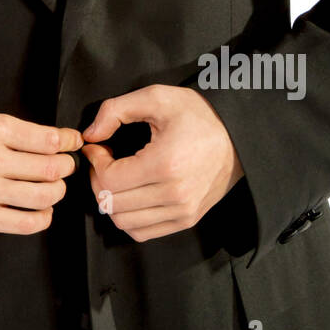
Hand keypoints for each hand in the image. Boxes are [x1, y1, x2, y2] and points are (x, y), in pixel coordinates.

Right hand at [0, 112, 83, 233]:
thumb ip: (22, 132)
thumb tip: (64, 139)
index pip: (48, 139)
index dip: (69, 142)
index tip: (73, 143)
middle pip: (50, 168)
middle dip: (66, 168)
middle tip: (65, 167)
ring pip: (43, 196)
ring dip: (57, 192)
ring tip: (52, 188)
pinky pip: (27, 223)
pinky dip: (43, 218)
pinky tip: (41, 210)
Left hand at [80, 84, 243, 241]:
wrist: (239, 136)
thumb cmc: (198, 115)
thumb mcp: (156, 97)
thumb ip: (115, 110)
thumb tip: (90, 135)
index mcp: (165, 164)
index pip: (109, 181)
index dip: (94, 162)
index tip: (98, 147)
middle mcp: (175, 194)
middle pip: (112, 204)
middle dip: (98, 180)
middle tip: (103, 160)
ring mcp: (182, 211)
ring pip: (124, 222)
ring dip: (111, 200)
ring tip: (117, 176)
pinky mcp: (187, 219)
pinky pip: (142, 232)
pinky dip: (128, 217)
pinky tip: (131, 193)